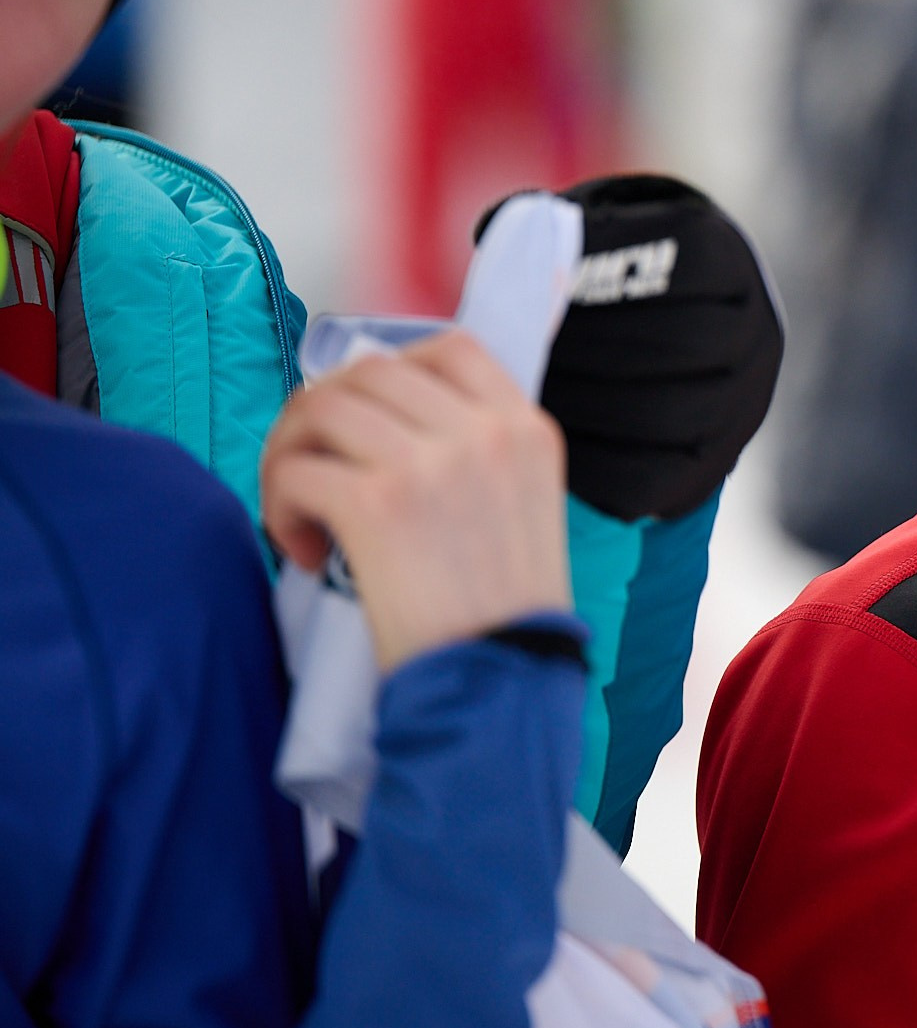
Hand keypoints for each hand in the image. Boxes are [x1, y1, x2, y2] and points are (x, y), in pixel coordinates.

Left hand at [262, 330, 571, 671]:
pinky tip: (305, 549)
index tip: (368, 417)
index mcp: (524, 429)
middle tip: (313, 467)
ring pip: (321, 407)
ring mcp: (428, 462)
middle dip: (323, 413)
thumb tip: (386, 417)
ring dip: (291, 453)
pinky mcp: (376, 503)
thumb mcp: (523, 505)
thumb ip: (476, 450)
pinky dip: (281, 506)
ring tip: (301, 509)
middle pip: (369, 370)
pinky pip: (296, 469)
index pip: (450, 348)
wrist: (500, 679)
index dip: (391, 370)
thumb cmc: (503, 612)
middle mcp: (481, 432)